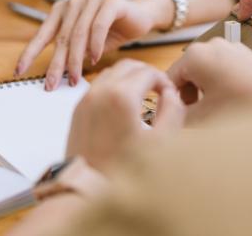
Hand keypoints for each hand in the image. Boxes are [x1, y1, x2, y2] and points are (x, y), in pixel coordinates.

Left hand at [15, 0, 171, 90]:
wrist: (140, 17)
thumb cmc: (111, 32)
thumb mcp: (85, 45)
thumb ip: (69, 53)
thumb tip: (53, 76)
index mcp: (61, 12)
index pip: (42, 35)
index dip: (29, 54)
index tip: (19, 71)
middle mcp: (73, 3)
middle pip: (61, 38)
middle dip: (55, 65)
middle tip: (51, 84)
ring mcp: (91, 0)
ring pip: (78, 34)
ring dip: (75, 60)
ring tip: (74, 78)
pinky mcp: (110, 2)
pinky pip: (98, 26)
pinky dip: (95, 45)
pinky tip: (94, 59)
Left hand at [66, 60, 184, 169]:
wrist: (88, 187)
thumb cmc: (125, 170)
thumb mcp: (161, 142)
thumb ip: (173, 111)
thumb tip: (171, 94)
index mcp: (121, 97)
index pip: (147, 71)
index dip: (164, 80)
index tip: (170, 94)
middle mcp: (100, 92)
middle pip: (128, 65)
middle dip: (146, 73)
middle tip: (158, 90)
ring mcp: (85, 99)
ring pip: (110, 72)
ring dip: (128, 78)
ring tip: (142, 97)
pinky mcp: (78, 109)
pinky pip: (97, 86)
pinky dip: (112, 87)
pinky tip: (123, 106)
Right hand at [167, 38, 251, 122]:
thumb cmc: (250, 105)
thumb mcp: (203, 117)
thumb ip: (177, 116)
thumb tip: (169, 116)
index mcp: (194, 55)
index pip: (167, 79)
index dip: (168, 100)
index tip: (172, 115)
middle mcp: (210, 46)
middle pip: (185, 75)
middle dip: (187, 97)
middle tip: (194, 118)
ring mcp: (229, 48)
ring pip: (203, 73)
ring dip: (203, 93)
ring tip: (214, 112)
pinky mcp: (244, 55)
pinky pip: (220, 71)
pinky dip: (219, 87)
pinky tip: (229, 103)